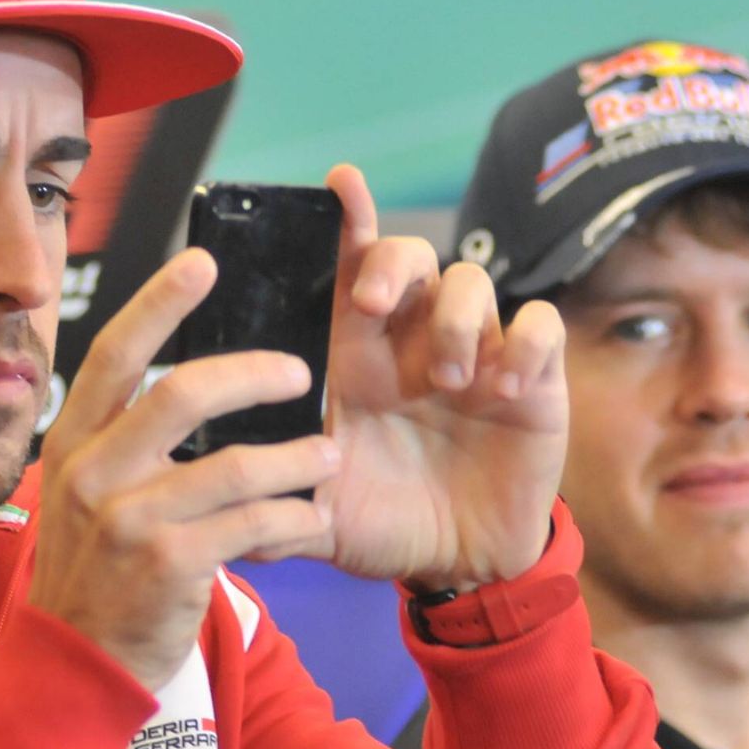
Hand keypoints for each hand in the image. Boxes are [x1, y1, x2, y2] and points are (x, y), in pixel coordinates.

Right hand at [31, 251, 340, 691]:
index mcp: (71, 443)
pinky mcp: (170, 565)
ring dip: (296, 455)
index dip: (158, 302)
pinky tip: (313, 514)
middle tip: (301, 370)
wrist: (78, 666)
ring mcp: (129, 521)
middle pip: (182, 392)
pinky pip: (254, 522)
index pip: (113, 354)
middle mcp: (92, 474)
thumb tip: (202, 381)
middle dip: (254, 373)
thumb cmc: (98, 571)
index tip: (203, 260)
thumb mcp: (88, 496)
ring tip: (328, 453)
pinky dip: (294, 514)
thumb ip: (126, 442)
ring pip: (235, 463)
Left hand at [281, 164, 567, 589]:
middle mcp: (413, 343)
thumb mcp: (318, 512)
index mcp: (355, 358)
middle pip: (409, 257)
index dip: (347, 221)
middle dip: (391, 263)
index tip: (338, 182)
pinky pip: (540, 327)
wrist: (455, 566)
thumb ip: (272, 498)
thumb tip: (208, 496)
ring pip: (472, 283)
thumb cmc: (381, 521)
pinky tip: (506, 387)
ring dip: (458, 319)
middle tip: (372, 303)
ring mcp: (475, 356)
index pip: (346, 271)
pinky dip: (526, 344)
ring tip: (450, 382)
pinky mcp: (532, 381)